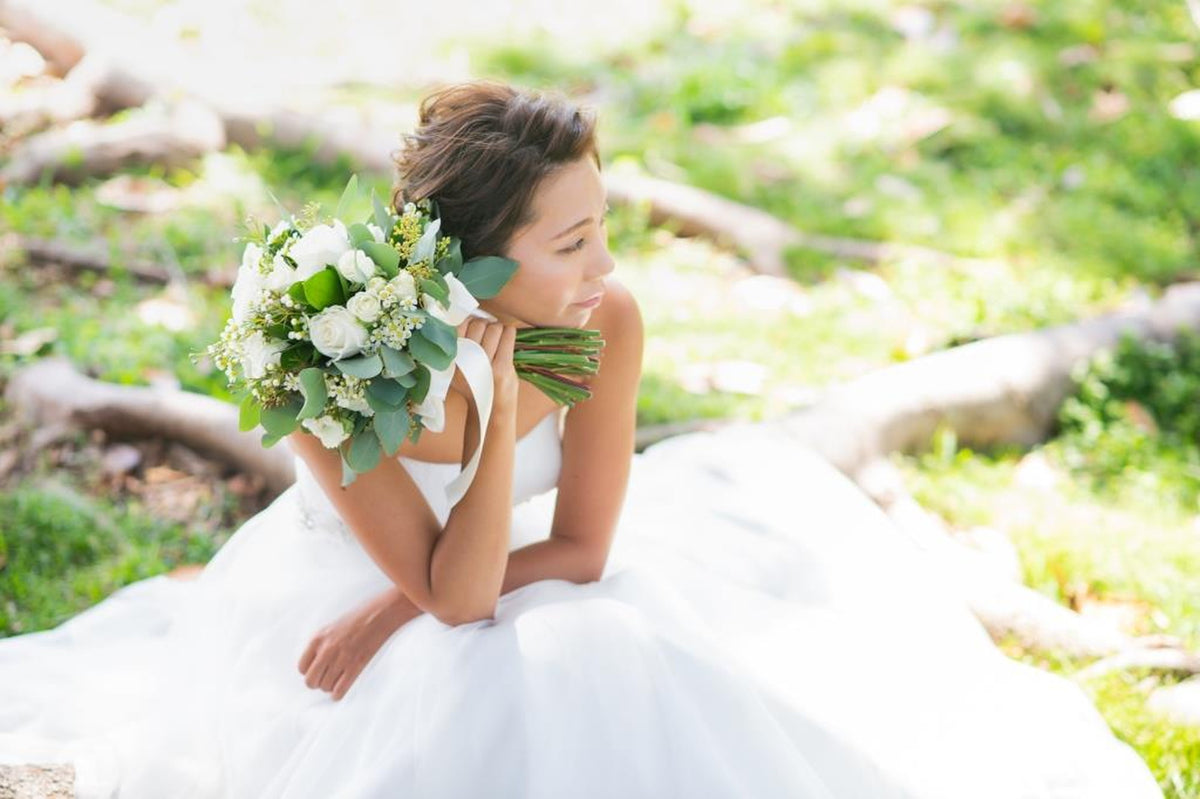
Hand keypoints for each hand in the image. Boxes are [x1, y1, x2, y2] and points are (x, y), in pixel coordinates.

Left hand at [297, 593, 411, 700]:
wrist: (380, 615)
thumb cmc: (357, 619)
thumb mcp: (332, 627)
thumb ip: (321, 644)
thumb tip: (315, 664)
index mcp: (318, 638)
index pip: (302, 667)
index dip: (309, 672)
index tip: (317, 671)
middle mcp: (327, 650)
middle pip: (311, 681)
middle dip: (317, 683)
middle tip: (325, 679)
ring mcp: (341, 659)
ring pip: (325, 687)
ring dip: (330, 687)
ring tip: (336, 680)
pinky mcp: (356, 666)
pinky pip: (339, 690)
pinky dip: (338, 693)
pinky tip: (341, 688)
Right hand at [450, 318, 517, 410]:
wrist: (491, 411)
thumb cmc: (476, 385)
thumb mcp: (458, 369)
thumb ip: (459, 347)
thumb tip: (469, 316)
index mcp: (451, 361)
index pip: (459, 326)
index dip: (469, 322)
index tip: (474, 328)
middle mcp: (465, 363)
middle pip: (478, 324)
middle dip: (485, 325)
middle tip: (488, 335)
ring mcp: (484, 366)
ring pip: (494, 327)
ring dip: (498, 329)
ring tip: (497, 339)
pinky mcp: (502, 368)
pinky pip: (508, 334)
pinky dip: (509, 332)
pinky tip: (506, 339)